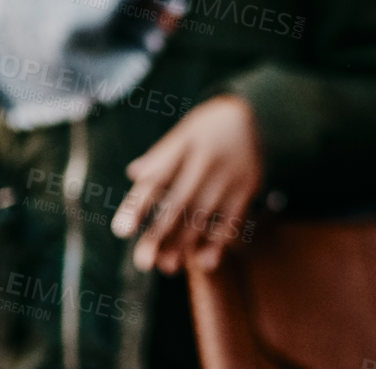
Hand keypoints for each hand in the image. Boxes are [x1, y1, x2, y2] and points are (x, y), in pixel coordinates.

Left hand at [111, 95, 262, 274]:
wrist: (253, 109)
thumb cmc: (207, 127)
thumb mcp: (182, 133)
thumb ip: (160, 157)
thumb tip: (134, 174)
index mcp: (183, 146)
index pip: (156, 178)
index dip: (138, 205)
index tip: (122, 231)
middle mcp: (206, 160)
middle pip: (179, 202)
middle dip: (160, 234)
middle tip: (143, 262)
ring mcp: (229, 175)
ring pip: (204, 215)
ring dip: (185, 244)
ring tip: (168, 267)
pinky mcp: (248, 186)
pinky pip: (232, 218)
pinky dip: (219, 242)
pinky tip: (205, 261)